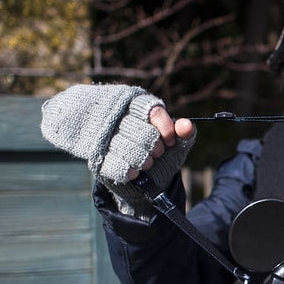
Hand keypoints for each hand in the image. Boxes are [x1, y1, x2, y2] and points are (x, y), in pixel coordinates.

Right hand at [41, 84, 196, 218]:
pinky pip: (118, 166)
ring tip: (145, 162)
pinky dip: (132, 171)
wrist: (140, 178)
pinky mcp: (96, 155)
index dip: (166, 130)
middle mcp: (116, 115)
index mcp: (137, 105)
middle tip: (157, 153)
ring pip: (131, 150)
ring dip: (144, 161)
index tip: (170, 141)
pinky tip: (135, 171)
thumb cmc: (158, 154)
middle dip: (156, 148)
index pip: (154, 112)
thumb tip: (187, 126)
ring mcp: (103, 135)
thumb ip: (184, 133)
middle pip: (145, 133)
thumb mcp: (174, 143)